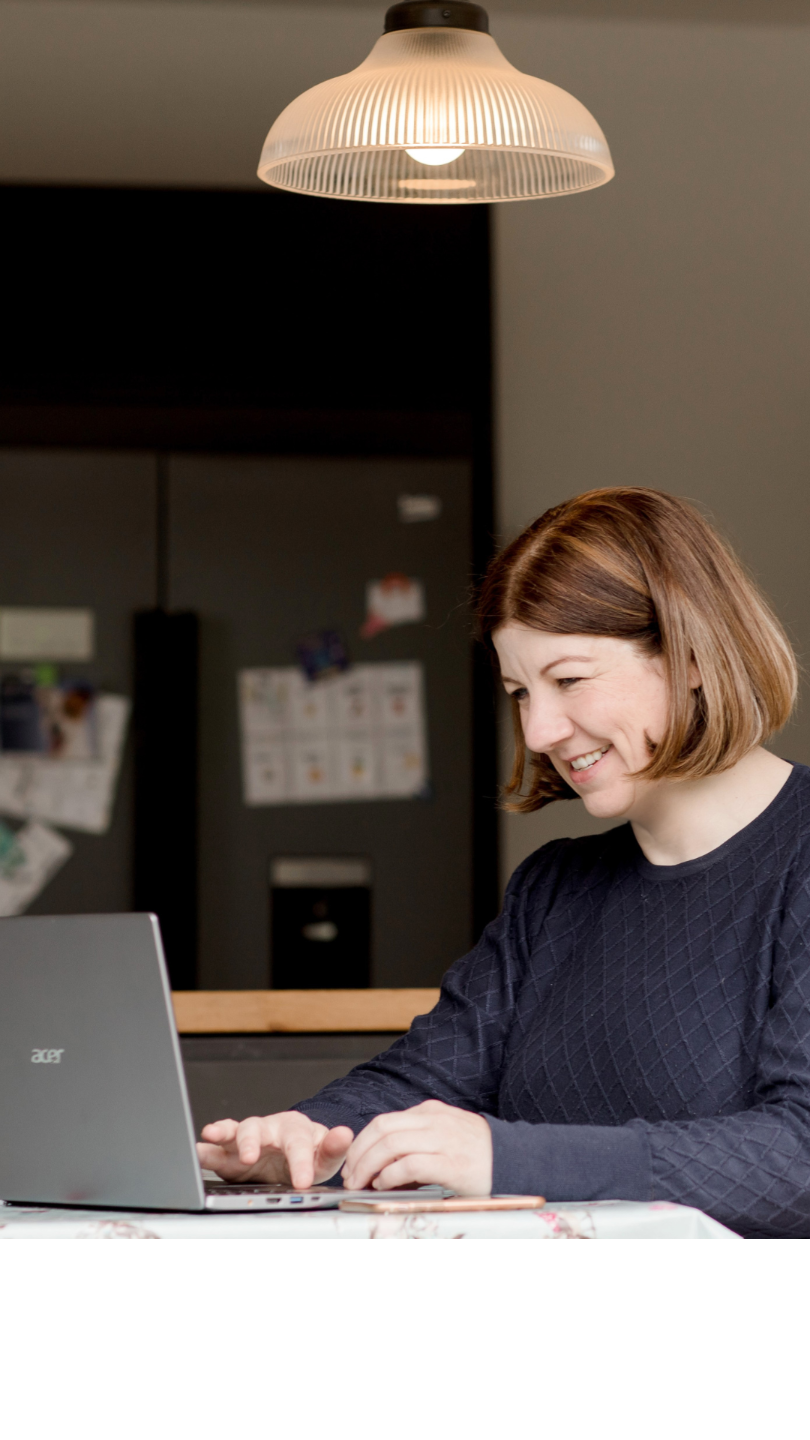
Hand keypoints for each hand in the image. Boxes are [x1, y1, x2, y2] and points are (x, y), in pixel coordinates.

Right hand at [197, 1112, 352, 1188]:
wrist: (295, 1153)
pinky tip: (198, 1150)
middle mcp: (270, 1129)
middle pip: (258, 1128)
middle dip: (251, 1141)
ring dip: (223, 1133)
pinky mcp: (232, 1152)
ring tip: (211, 1134)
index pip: (299, 1143)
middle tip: (250, 1157)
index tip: (301, 1182)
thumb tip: (344, 1133)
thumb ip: (334, 1148)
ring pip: (235, 1131)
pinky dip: (207, 1149)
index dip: (300, 1162)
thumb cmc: (310, 1150)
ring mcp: (250, 1138)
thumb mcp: (326, 1155)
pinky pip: (218, 1148)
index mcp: (295, 1129)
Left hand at [341, 1100, 492, 1195]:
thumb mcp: (444, 1135)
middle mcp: (434, 1121)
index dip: (361, 1143)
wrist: (515, 1160)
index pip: (383, 1122)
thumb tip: (380, 1163)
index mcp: (430, 1112)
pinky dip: (391, 1176)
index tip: (352, 1163)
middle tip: (350, 1176)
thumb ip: (416, 1141)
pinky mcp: (452, 1163)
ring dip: (369, 1166)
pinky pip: (410, 1165)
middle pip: (382, 1129)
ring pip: (391, 1145)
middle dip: (359, 1154)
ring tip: (362, 1183)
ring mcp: (444, 1140)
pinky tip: (385, 1185)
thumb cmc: (477, 1153)